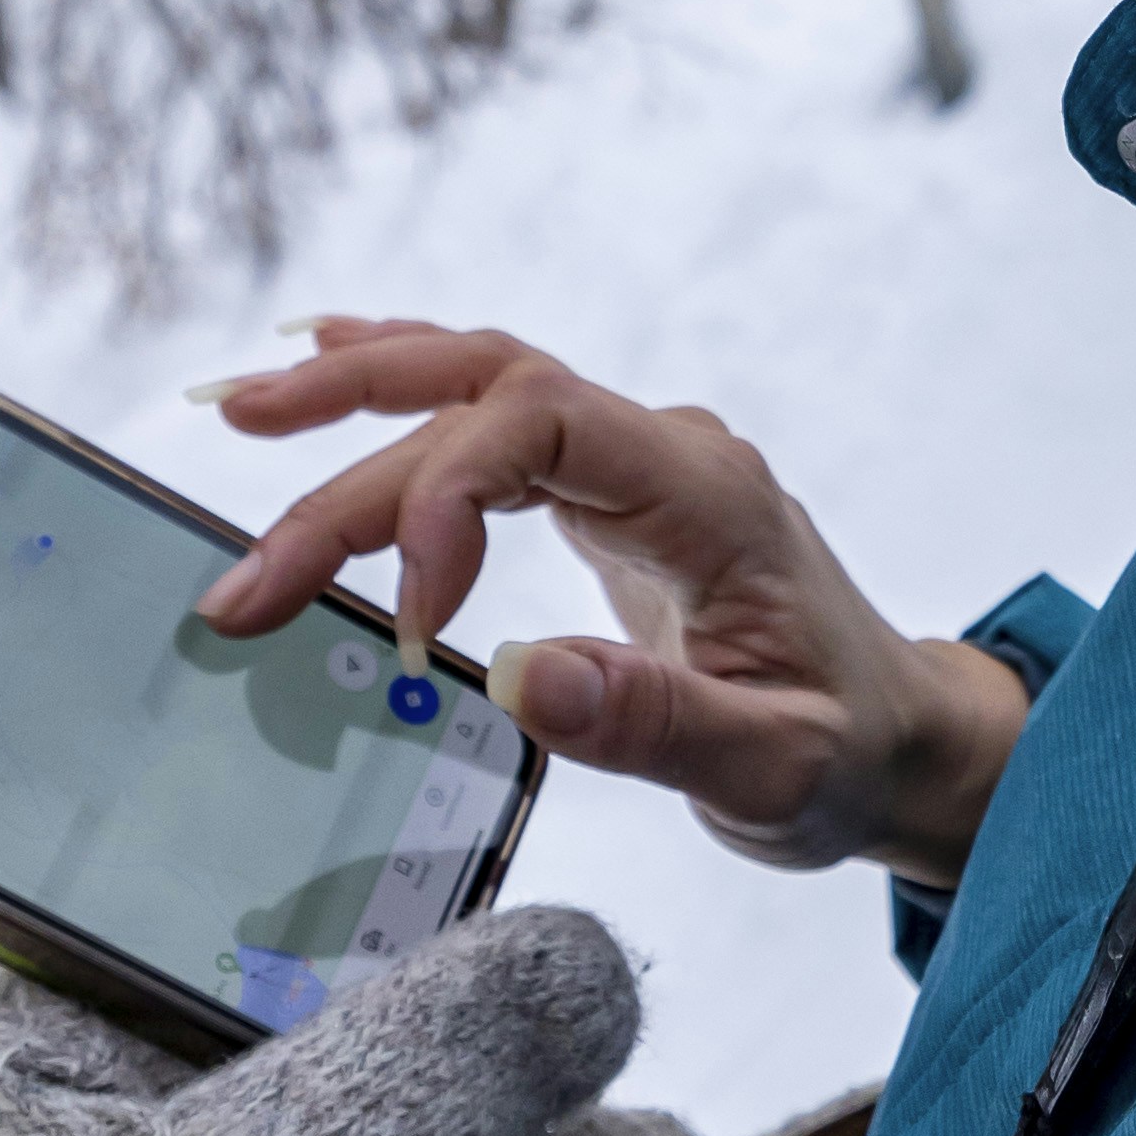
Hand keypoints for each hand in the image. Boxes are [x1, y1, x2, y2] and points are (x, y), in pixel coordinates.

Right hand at [197, 319, 1032, 887]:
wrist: (899, 738)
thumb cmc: (846, 752)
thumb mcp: (773, 767)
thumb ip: (654, 725)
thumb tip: (517, 679)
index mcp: (705, 494)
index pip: (541, 421)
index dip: (444, 495)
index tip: (411, 621)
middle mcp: (664, 451)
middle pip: (484, 391)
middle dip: (348, 449)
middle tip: (245, 556)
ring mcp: (633, 462)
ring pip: (477, 384)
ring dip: (355, 397)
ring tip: (235, 411)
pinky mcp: (603, 491)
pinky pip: (491, 415)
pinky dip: (401, 395)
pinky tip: (321, 368)